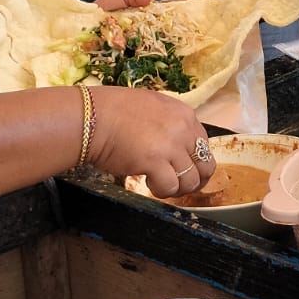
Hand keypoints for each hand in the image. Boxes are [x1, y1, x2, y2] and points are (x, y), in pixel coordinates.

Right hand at [89, 85, 214, 197]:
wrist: (92, 116)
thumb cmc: (113, 112)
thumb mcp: (152, 108)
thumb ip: (170, 124)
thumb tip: (177, 145)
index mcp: (184, 114)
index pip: (204, 144)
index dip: (195, 162)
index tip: (185, 170)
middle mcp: (183, 128)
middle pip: (205, 165)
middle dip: (194, 180)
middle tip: (179, 185)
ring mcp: (171, 145)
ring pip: (190, 180)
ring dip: (176, 188)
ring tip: (159, 184)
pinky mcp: (155, 162)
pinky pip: (170, 186)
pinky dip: (161, 190)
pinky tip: (149, 183)